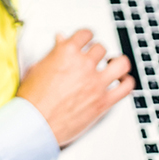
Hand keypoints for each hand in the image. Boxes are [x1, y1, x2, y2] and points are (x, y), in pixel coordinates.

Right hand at [17, 28, 133, 147]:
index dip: (87, 37)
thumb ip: (53, 53)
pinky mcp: (103, 102)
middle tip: (94, 58)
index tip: (87, 40)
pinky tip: (122, 82)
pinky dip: (127, 82)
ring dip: (118, 63)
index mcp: (67, 53)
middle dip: (97, 52)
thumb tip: (60, 41)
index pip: (86, 34)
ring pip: (121, 63)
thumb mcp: (37, 68)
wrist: (33, 125)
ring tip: (114, 65)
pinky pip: (126, 87)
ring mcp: (96, 83)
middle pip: (101, 48)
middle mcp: (84, 65)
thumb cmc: (31, 100)